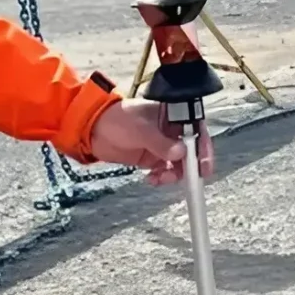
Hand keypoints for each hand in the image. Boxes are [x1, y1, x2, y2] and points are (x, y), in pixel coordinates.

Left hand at [88, 96, 210, 186]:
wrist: (91, 130)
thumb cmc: (115, 119)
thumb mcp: (139, 129)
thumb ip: (159, 142)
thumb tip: (180, 153)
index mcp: (173, 115)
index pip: (196, 130)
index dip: (203, 146)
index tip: (202, 162)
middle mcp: (172, 130)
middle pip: (192, 149)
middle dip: (192, 165)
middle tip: (191, 177)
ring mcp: (163, 145)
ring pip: (180, 163)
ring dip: (175, 174)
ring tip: (161, 177)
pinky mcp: (153, 158)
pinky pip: (166, 171)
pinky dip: (163, 177)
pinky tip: (153, 178)